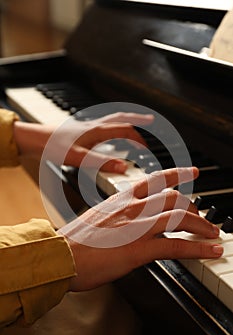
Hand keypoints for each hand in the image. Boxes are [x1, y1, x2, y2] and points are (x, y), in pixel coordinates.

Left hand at [14, 112, 153, 172]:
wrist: (33, 139)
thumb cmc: (52, 146)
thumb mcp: (79, 157)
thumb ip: (102, 163)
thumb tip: (124, 166)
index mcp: (97, 130)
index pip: (125, 130)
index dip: (138, 139)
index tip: (146, 148)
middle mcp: (93, 125)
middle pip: (121, 117)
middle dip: (137, 118)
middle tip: (149, 119)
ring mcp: (86, 127)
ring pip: (111, 120)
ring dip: (125, 121)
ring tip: (132, 125)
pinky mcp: (79, 131)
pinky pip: (101, 125)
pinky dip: (111, 127)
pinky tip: (106, 135)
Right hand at [58, 167, 222, 291]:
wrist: (59, 256)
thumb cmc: (74, 241)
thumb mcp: (98, 218)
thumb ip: (118, 215)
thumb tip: (129, 220)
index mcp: (121, 199)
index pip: (155, 180)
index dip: (177, 174)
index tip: (192, 172)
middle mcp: (132, 208)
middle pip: (173, 199)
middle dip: (194, 207)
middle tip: (203, 218)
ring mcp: (136, 227)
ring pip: (179, 218)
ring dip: (202, 226)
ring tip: (214, 234)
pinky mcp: (137, 249)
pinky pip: (175, 246)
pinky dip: (197, 248)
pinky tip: (209, 251)